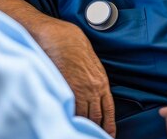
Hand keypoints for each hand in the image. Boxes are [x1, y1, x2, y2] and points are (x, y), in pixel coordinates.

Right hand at [39, 20, 115, 136]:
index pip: (109, 110)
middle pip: (96, 116)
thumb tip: (90, 85)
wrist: (57, 37)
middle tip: (92, 135)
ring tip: (78, 130)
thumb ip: (93, 75)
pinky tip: (68, 121)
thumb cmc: (71, 42)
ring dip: (82, 124)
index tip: (109, 135)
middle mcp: (93, 88)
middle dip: (95, 128)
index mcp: (102, 81)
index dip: (109, 125)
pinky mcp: (65, 91)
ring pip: (83, 116)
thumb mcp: (90, 59)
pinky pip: (70, 111)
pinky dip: (70, 118)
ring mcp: (79, 91)